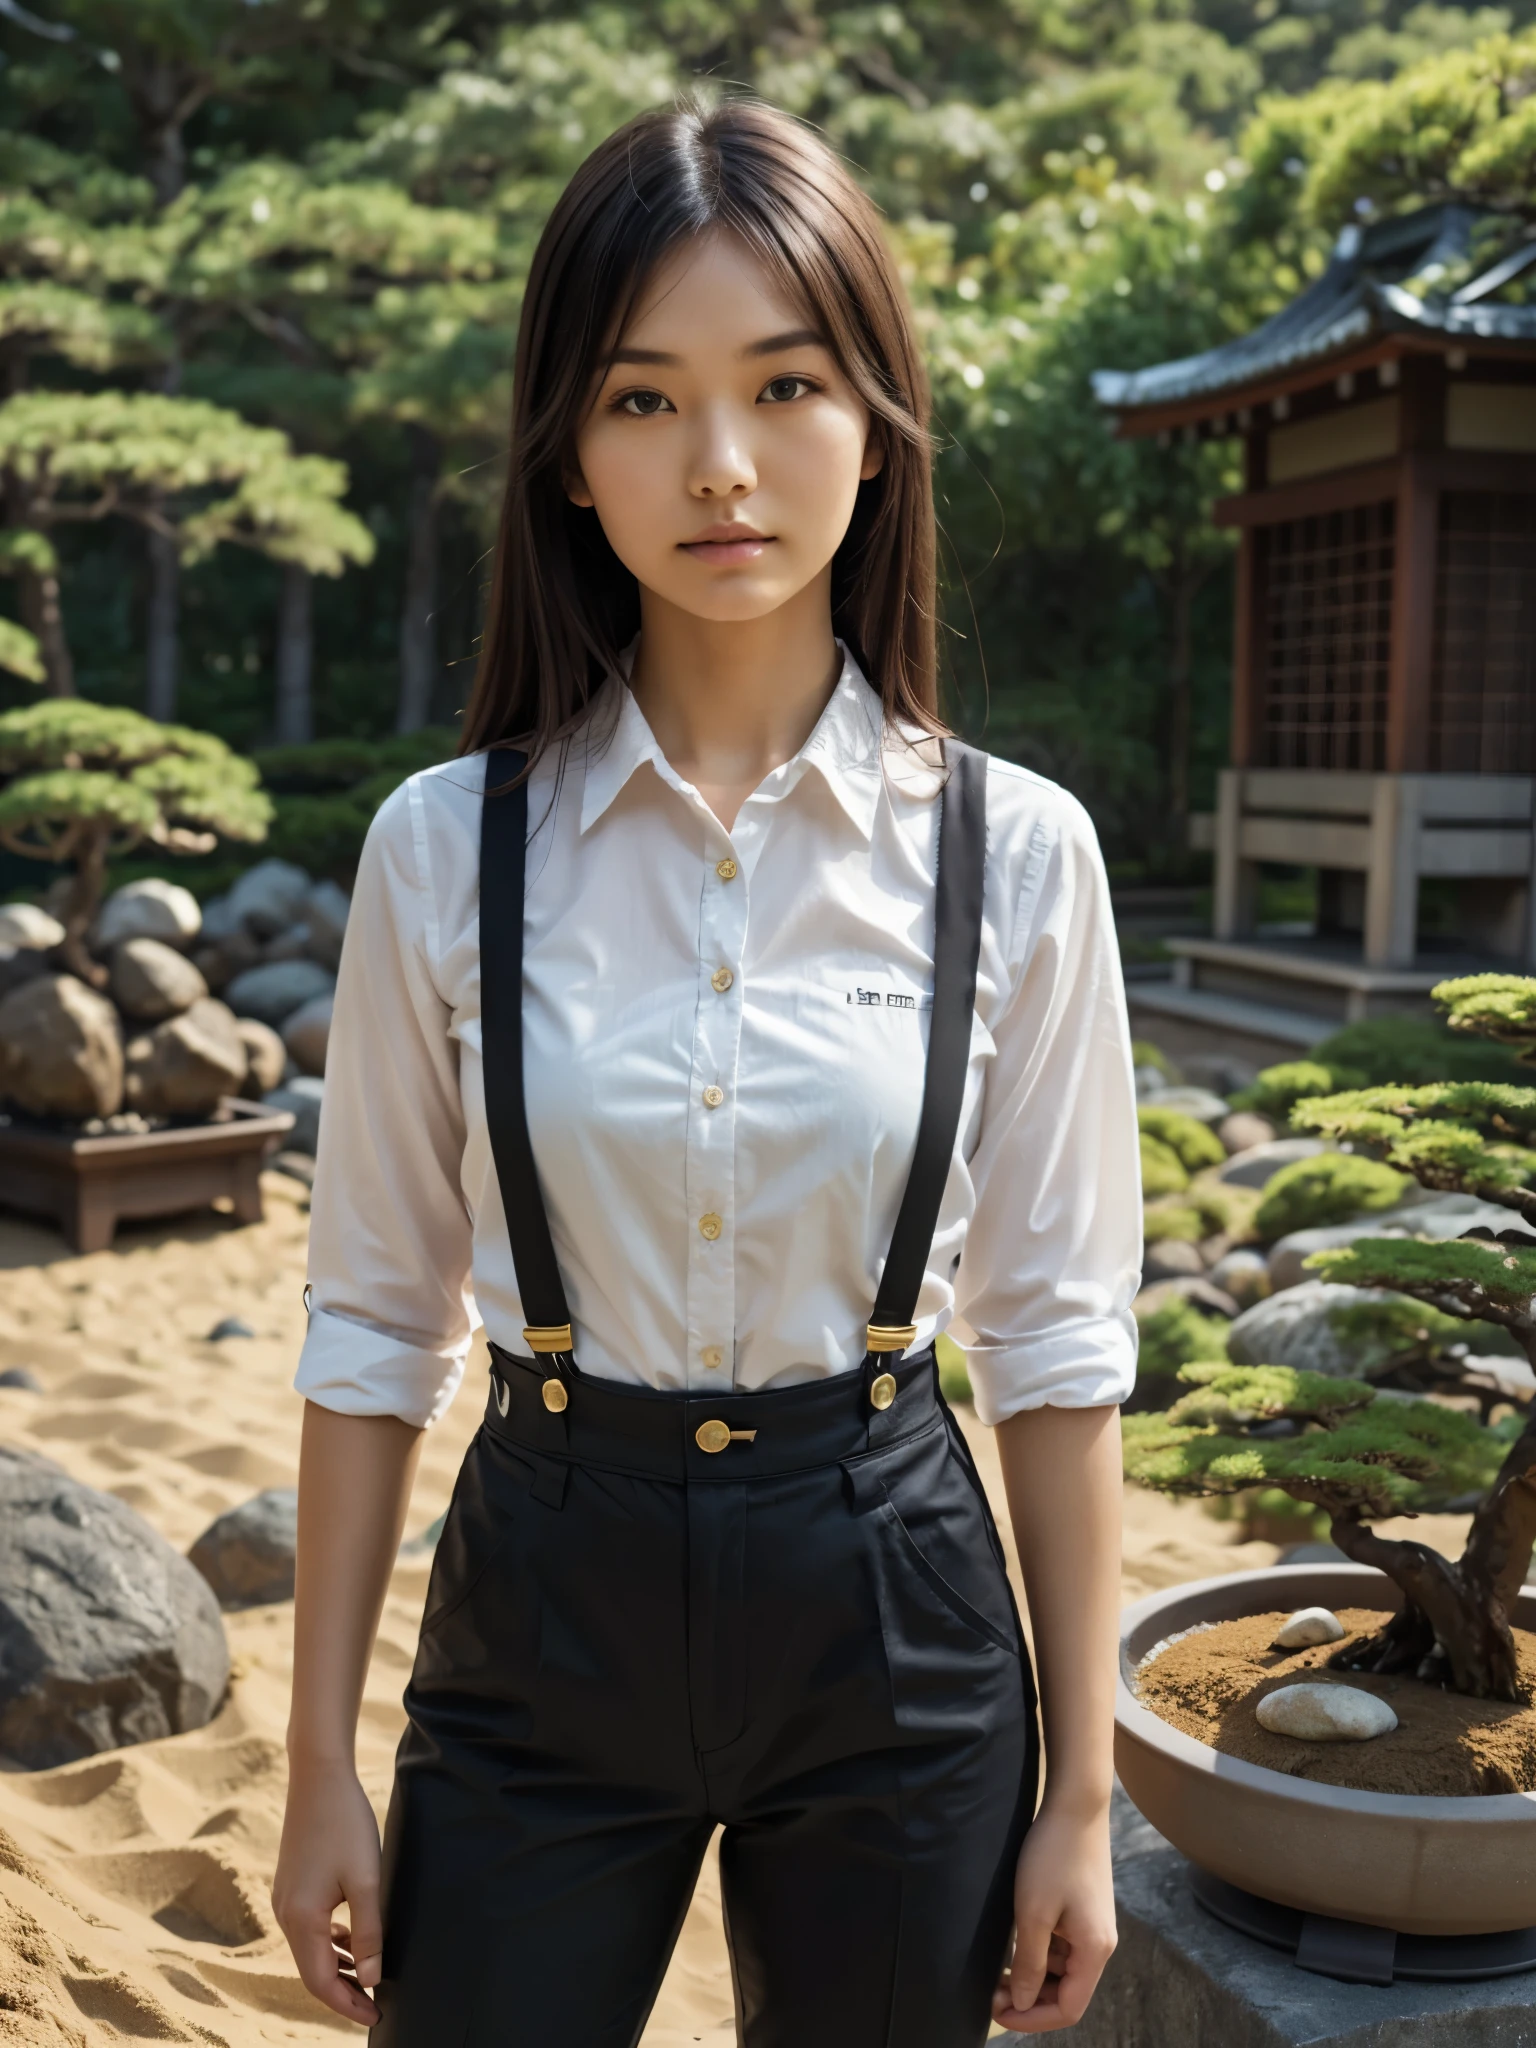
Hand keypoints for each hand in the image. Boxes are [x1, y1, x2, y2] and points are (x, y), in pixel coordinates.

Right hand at [272, 1756, 384, 2024]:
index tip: (376, 2017)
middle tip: (376, 2004)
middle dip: (343, 1991)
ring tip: (369, 1977)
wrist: (318, 1776)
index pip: (321, 1982)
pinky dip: (331, 1942)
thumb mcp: (365, 1879)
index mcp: (301, 1918)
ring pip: (311, 1949)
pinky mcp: (292, 1884)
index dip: (347, 2005)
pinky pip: (309, 1928)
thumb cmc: (345, 1823)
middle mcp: (285, 1914)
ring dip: (338, 1967)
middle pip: (313, 1970)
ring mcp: (285, 1899)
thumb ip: (369, 1931)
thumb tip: (371, 1979)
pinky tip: (353, 1938)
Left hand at [991, 1799, 1116, 2033]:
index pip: (1069, 2008)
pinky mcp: (1083, 1911)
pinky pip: (1062, 1947)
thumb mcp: (1034, 1914)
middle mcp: (1100, 1944)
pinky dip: (1039, 1954)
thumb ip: (1030, 1964)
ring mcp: (1092, 1927)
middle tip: (992, 1992)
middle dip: (1030, 1999)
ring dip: (1033, 1977)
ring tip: (998, 1973)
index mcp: (1095, 1951)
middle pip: (1067, 1992)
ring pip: (1063, 1971)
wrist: (1075, 1806)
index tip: (998, 2012)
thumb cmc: (1053, 1857)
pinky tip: (1016, 1946)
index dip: (1033, 2018)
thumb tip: (1023, 2003)